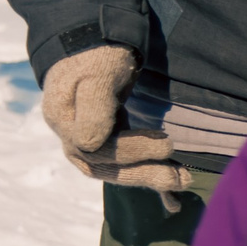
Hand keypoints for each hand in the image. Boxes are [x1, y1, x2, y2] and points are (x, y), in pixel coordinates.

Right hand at [39, 47, 193, 192]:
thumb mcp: (97, 72)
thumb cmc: (98, 53)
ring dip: (149, 179)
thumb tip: (88, 143)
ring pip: (115, 171)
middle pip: (106, 166)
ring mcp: (86, 142)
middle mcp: (71, 136)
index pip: (96, 148)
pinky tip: (172, 203)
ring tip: (183, 182)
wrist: (94, 42)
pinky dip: (148, 183)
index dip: (133, 150)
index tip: (167, 143)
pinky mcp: (106, 142)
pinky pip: (124, 168)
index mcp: (63, 119)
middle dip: (145, 174)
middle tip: (181, 177)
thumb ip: (93, 107)